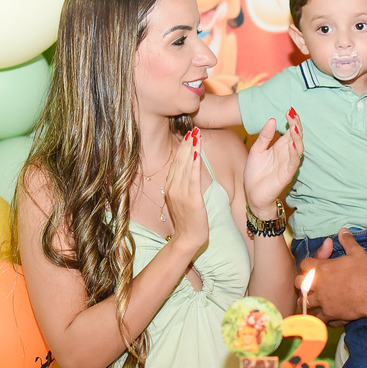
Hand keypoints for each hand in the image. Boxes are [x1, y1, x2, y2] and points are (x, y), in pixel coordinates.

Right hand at [163, 128, 207, 251]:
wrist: (187, 239)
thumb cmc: (188, 220)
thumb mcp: (183, 199)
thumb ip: (185, 184)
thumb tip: (190, 170)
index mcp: (170, 186)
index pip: (176, 162)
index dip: (182, 147)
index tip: (189, 134)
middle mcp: (172, 187)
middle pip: (179, 160)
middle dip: (187, 143)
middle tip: (194, 128)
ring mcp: (180, 193)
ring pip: (185, 165)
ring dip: (191, 148)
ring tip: (196, 134)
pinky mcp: (190, 199)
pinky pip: (192, 177)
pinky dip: (194, 163)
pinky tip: (197, 152)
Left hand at [244, 110, 302, 215]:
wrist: (252, 193)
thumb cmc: (255, 172)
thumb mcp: (256, 150)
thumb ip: (264, 136)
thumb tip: (273, 120)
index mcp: (280, 146)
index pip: (290, 130)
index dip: (291, 120)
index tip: (289, 109)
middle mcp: (287, 153)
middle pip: (296, 137)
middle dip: (296, 125)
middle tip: (292, 114)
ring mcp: (288, 163)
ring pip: (298, 148)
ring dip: (297, 137)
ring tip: (294, 126)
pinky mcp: (287, 174)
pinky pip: (294, 162)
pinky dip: (294, 152)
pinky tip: (291, 144)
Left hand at [297, 229, 366, 325]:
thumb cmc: (365, 273)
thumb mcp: (357, 253)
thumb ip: (348, 241)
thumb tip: (343, 231)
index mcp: (322, 269)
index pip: (305, 263)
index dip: (308, 264)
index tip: (313, 266)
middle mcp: (318, 286)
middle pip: (298, 284)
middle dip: (302, 283)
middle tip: (308, 284)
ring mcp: (322, 302)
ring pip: (304, 303)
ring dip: (307, 301)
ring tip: (311, 301)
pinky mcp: (329, 315)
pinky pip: (318, 318)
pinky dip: (320, 317)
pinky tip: (324, 315)